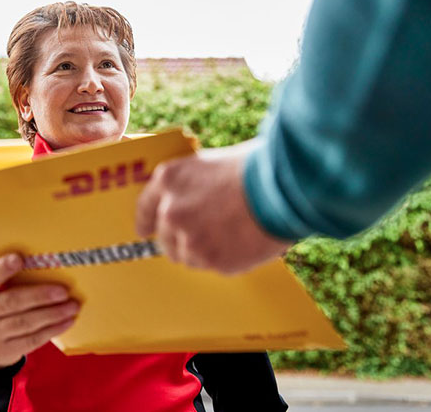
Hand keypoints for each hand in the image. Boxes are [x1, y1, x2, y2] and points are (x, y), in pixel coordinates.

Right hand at [0, 254, 78, 367]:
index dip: (2, 269)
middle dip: (40, 296)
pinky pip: (32, 340)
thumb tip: (38, 259)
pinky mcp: (4, 351)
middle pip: (11, 302)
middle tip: (63, 291)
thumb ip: (3, 276)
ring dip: (52, 314)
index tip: (19, 258)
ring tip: (72, 306)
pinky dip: (52, 330)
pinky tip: (67, 321)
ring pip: (25, 322)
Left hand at [135, 139, 291, 273]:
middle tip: (205, 234)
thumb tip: (183, 204)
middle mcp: (172, 211)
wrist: (285, 188)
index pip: (144, 208)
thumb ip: (189, 186)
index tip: (145, 231)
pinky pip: (211, 266)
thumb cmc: (254, 169)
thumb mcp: (210, 165)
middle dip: (181, 238)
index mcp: (169, 181)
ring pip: (187, 256)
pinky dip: (225, 259)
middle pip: (165, 238)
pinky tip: (243, 242)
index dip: (146, 222)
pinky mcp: (212, 261)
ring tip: (231, 234)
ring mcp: (190, 239)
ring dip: (203, 251)